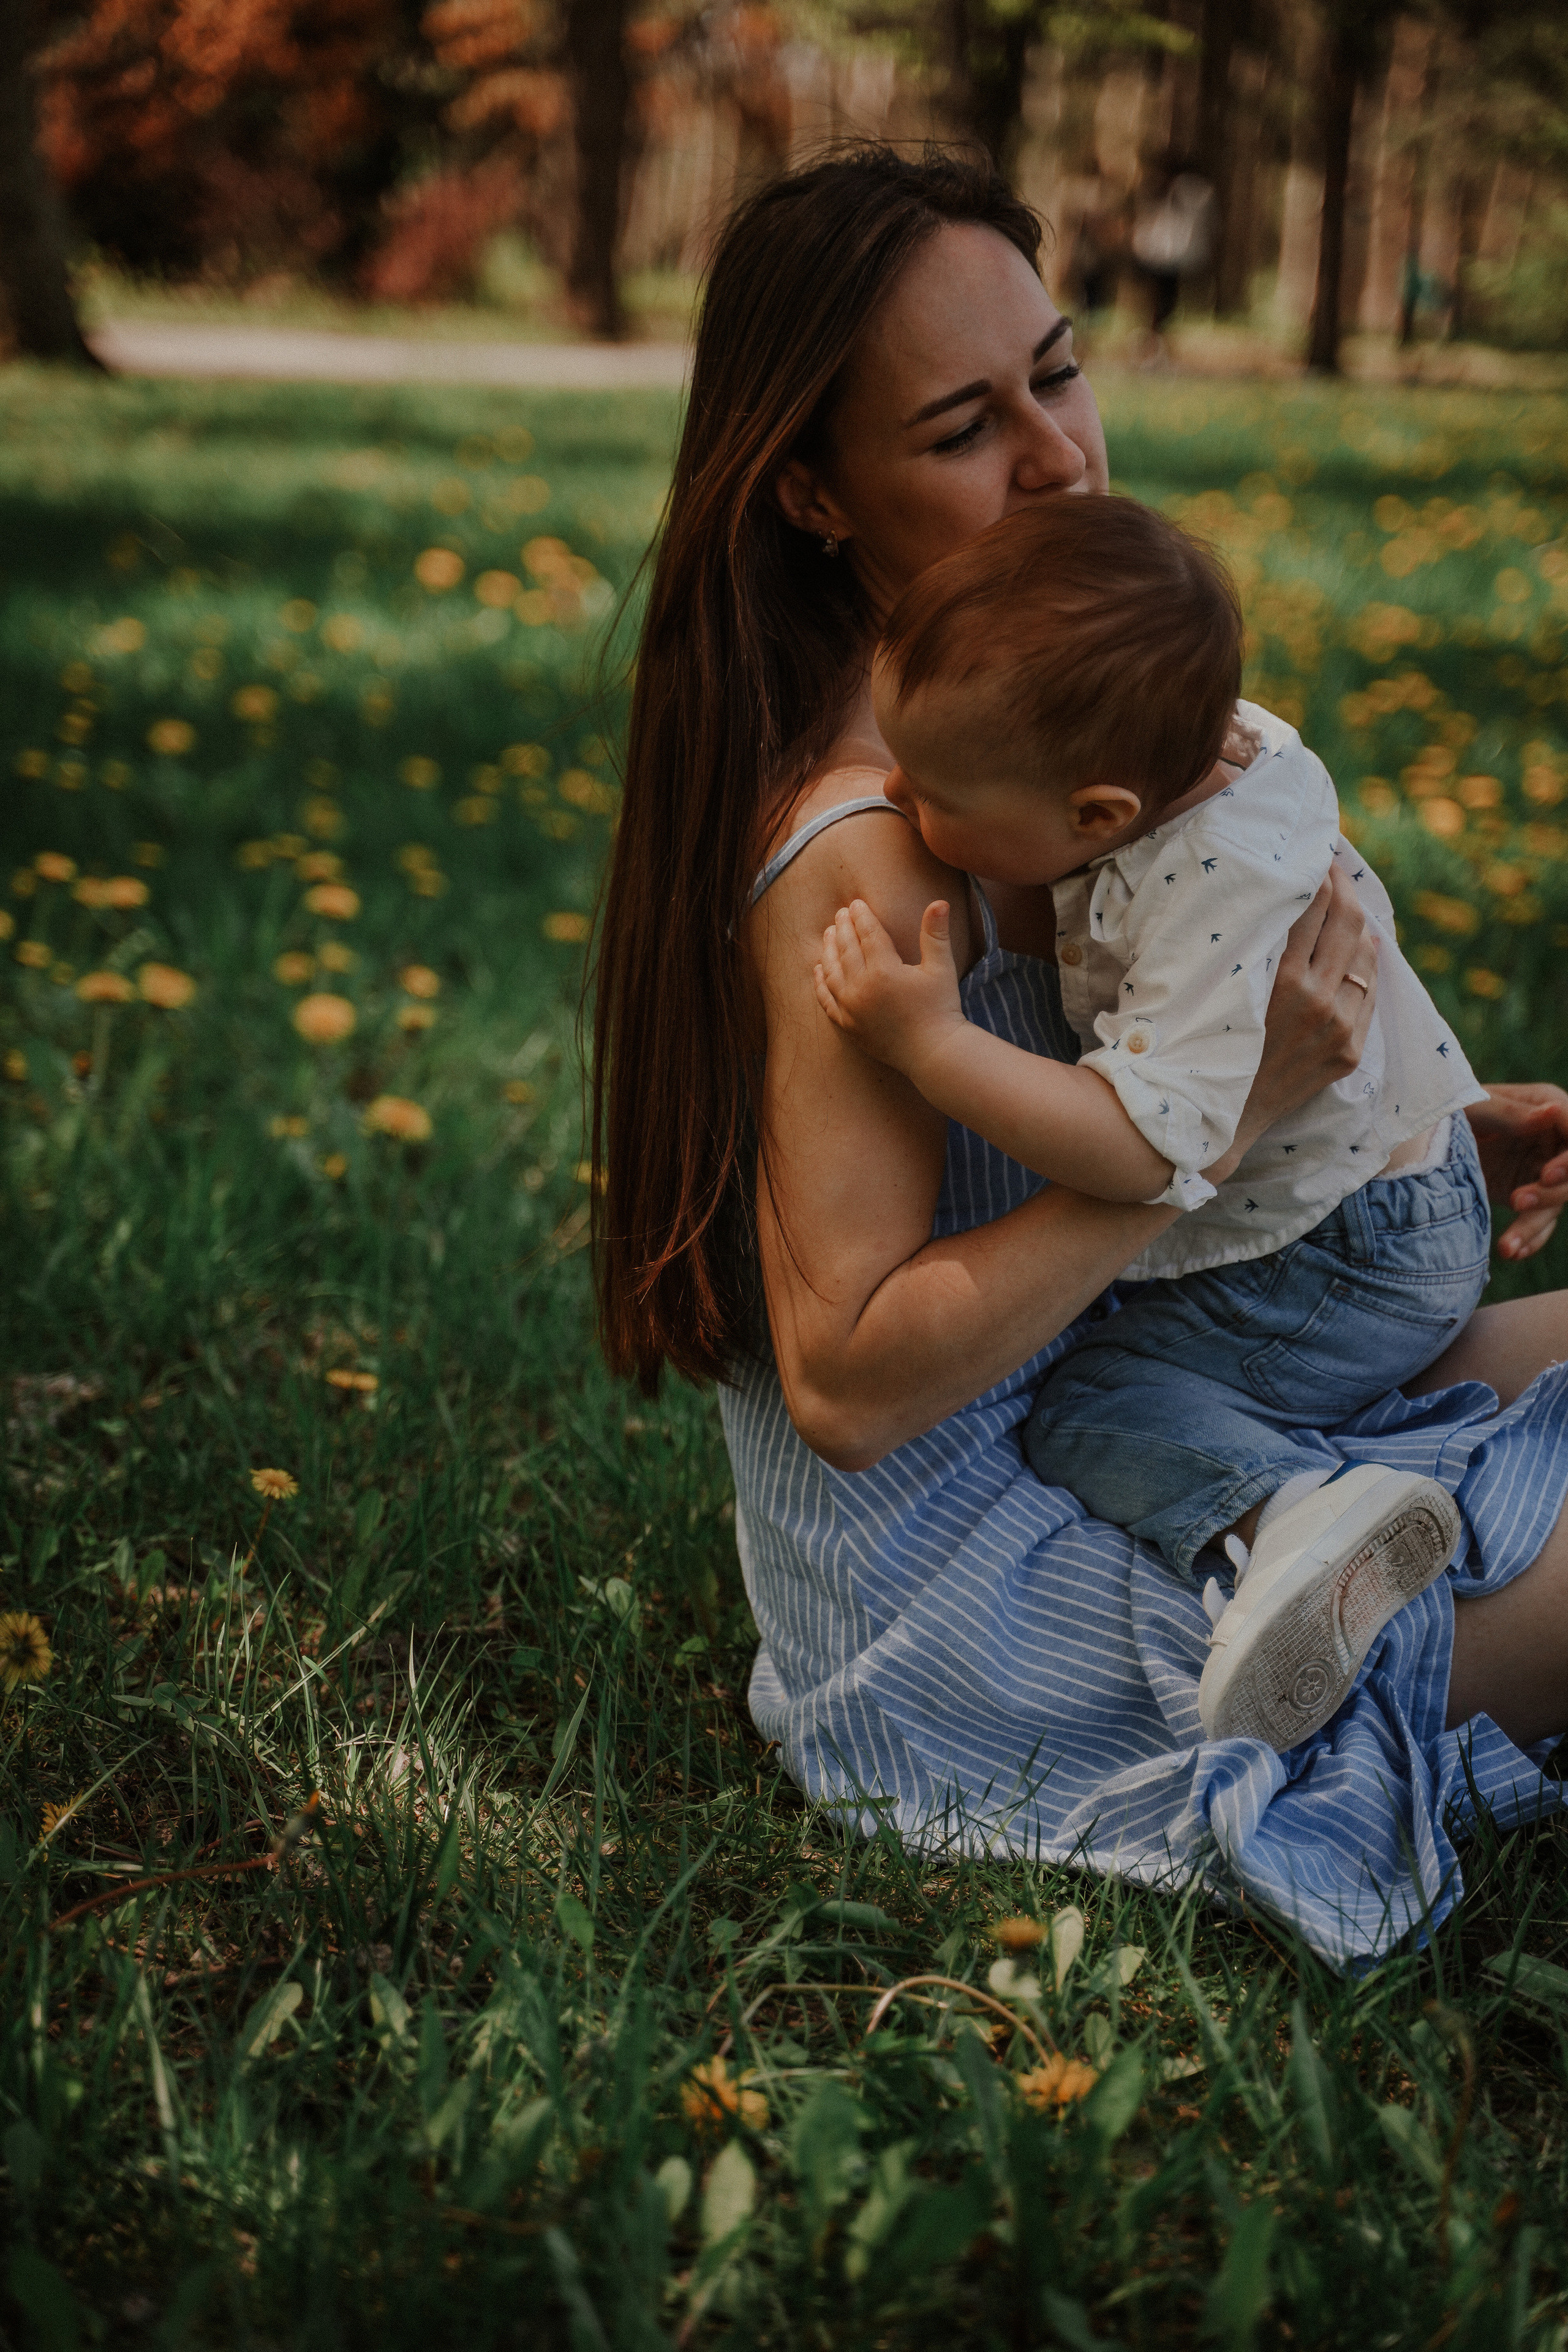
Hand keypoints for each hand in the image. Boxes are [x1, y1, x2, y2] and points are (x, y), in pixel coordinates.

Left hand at [813, 898, 964, 1073]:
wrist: (933, 1053)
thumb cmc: (941, 1008)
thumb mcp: (941, 968)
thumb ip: (935, 934)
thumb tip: (940, 901)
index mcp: (884, 970)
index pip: (867, 934)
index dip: (861, 916)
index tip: (856, 903)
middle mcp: (861, 988)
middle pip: (846, 949)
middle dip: (843, 927)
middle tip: (840, 913)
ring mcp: (851, 1008)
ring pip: (832, 971)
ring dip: (828, 950)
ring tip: (829, 934)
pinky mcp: (847, 1026)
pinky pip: (826, 1000)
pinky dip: (820, 982)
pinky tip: (819, 969)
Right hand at [1221, 866, 1378, 1167]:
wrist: (1224, 1118)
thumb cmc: (1208, 1047)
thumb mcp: (1222, 990)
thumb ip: (1250, 948)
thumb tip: (1280, 903)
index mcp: (1284, 984)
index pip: (1314, 911)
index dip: (1319, 877)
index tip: (1316, 856)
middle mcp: (1320, 1003)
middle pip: (1347, 923)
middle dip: (1344, 888)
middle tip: (1334, 866)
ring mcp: (1340, 1029)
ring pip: (1364, 955)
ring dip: (1359, 921)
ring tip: (1348, 899)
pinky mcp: (1350, 1050)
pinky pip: (1369, 991)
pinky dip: (1368, 962)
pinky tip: (1363, 944)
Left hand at [1466, 1083, 1567, 1259]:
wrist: (1426, 1135)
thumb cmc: (1452, 1108)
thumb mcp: (1474, 1107)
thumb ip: (1510, 1113)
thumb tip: (1553, 1111)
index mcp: (1549, 1107)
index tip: (1547, 1175)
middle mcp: (1553, 1141)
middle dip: (1551, 1194)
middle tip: (1516, 1201)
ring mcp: (1542, 1170)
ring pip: (1554, 1204)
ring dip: (1532, 1226)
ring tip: (1505, 1246)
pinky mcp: (1528, 1196)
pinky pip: (1538, 1223)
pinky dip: (1528, 1240)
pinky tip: (1512, 1252)